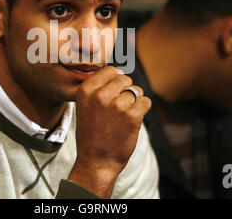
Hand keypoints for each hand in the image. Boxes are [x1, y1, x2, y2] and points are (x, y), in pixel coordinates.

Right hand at [67, 66, 151, 197]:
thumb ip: (98, 87)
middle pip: (125, 79)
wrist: (96, 161)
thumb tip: (119, 71)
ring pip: (137, 91)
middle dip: (125, 91)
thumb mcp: (85, 105)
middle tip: (118, 109)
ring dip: (135, 102)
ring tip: (123, 117)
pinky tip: (132, 121)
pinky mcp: (132, 116)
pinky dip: (143, 110)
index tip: (111, 96)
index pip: (110, 70)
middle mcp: (100, 94)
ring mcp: (117, 105)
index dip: (114, 82)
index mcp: (86, 89)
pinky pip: (146, 102)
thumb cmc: (92, 133)